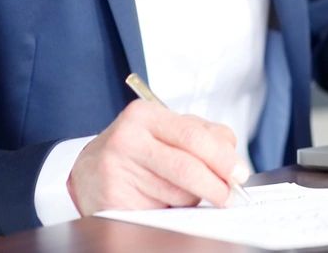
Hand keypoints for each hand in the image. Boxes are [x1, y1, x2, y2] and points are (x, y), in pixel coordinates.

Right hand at [67, 100, 248, 214]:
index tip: (240, 173)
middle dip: (215, 185)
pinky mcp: (112, 200)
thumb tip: (233, 161)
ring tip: (179, 191)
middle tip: (229, 195)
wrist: (87, 172)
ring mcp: (116, 170)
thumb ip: (203, 136)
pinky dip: (171, 211)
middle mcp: (127, 139)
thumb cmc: (137, 150)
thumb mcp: (166, 131)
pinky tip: (163, 202)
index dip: (222, 158)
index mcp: (145, 115)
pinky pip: (160, 211)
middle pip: (186, 167)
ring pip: (177, 193)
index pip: (194, 136)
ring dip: (191, 198)